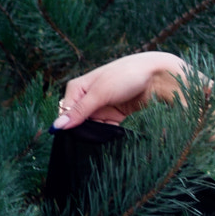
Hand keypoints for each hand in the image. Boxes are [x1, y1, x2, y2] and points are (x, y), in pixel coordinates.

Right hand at [55, 52, 191, 129]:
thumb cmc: (126, 76)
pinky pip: (107, 128)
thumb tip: (56, 126)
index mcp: (77, 89)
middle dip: (84, 131)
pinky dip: (109, 133)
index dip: (68, 126)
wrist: (158, 74)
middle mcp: (87, 98)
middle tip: (91, 140)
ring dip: (98, 134)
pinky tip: (113, 137)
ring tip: (104, 138)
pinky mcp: (116, 113)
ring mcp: (102, 106)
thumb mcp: (100, 94)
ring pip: (93, 126)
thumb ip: (79, 111)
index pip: (65, 113)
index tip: (75, 138)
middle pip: (79, 122)